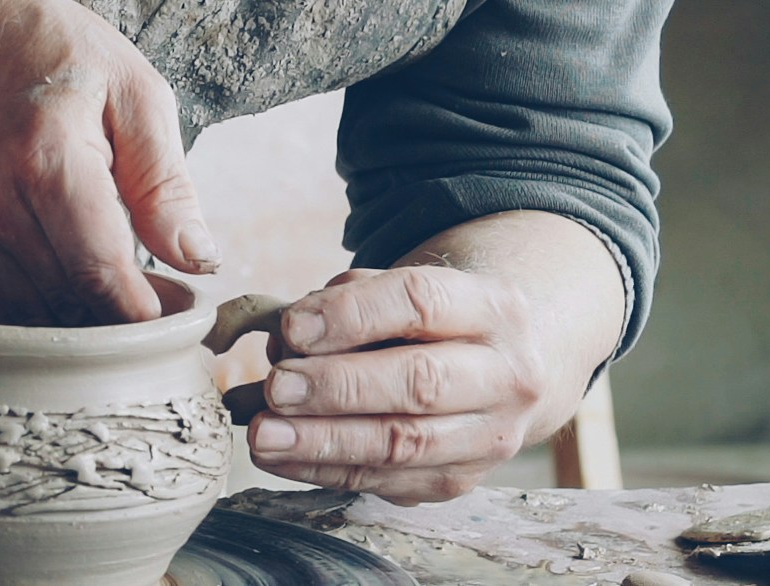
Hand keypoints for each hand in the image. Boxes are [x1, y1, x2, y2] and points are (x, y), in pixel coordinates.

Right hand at [0, 0, 220, 325]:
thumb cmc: (52, 49)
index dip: (141, 315)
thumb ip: (166, 182)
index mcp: (50, 157)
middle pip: (68, 302)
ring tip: (113, 284)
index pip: (99, 272)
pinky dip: (40, 307)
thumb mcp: (133, 90)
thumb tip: (197, 261)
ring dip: (78, 316)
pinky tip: (69, 277)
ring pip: (32, 314)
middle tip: (157, 298)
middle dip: (118, 316)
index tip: (174, 324)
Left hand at [239, 264, 588, 500]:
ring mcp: (491, 436)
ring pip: (404, 444)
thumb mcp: (402, 288)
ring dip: (325, 442)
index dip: (351, 315)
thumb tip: (283, 342)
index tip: (293, 328)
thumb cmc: (431, 321)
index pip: (420, 302)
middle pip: (420, 383)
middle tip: (274, 388)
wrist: (504, 371)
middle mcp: (506, 374)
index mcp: (492, 307)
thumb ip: (345, 302)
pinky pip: (388, 481)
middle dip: (338, 388)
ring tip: (264, 436)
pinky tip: (281, 458)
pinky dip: (326, 471)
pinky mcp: (462, 481)